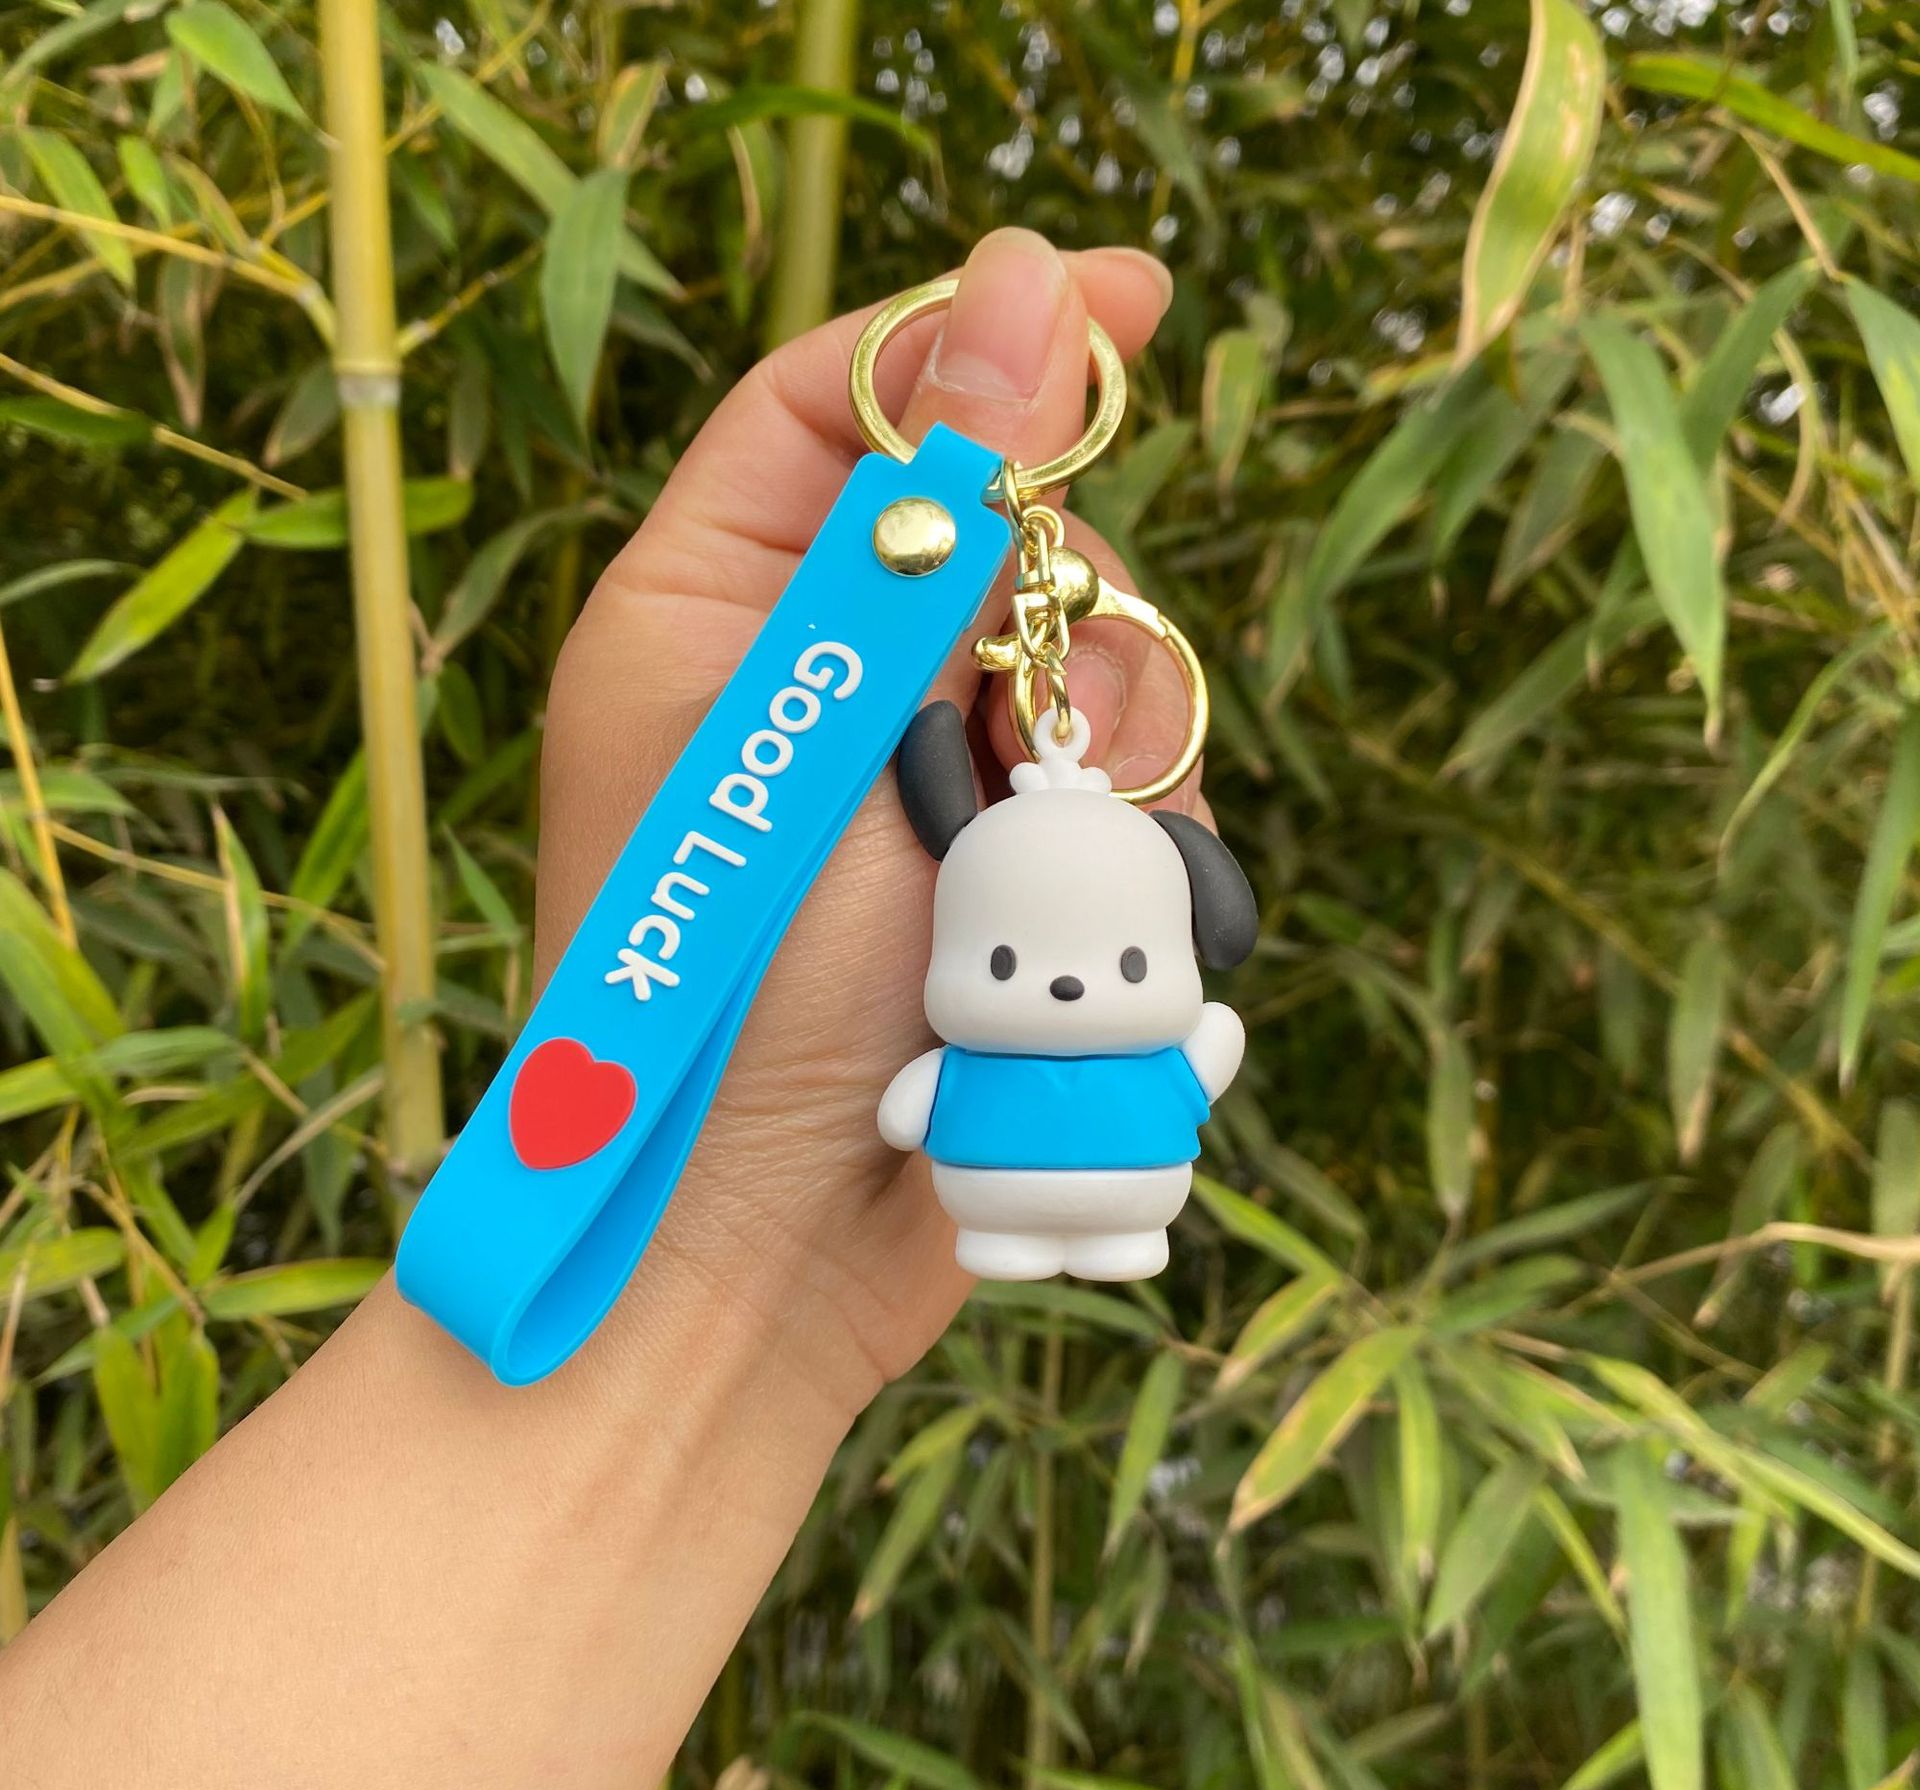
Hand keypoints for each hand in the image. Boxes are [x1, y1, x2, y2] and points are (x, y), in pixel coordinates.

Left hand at [542, 228, 1198, 1416]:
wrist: (756, 1263)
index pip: (848, 408)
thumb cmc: (736, 1004)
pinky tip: (1075, 964)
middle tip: (1026, 736)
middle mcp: (823, 693)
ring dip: (1107, 777)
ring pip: (1101, 688)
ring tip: (1034, 898)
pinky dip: (1129, 878)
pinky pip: (1133, 822)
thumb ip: (924, 529)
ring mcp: (925, 801)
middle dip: (1063, 622)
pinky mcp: (1012, 899)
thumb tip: (1033, 286)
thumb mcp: (816, 739)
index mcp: (717, 614)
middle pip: (1012, 546)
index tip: (1132, 298)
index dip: (980, 340)